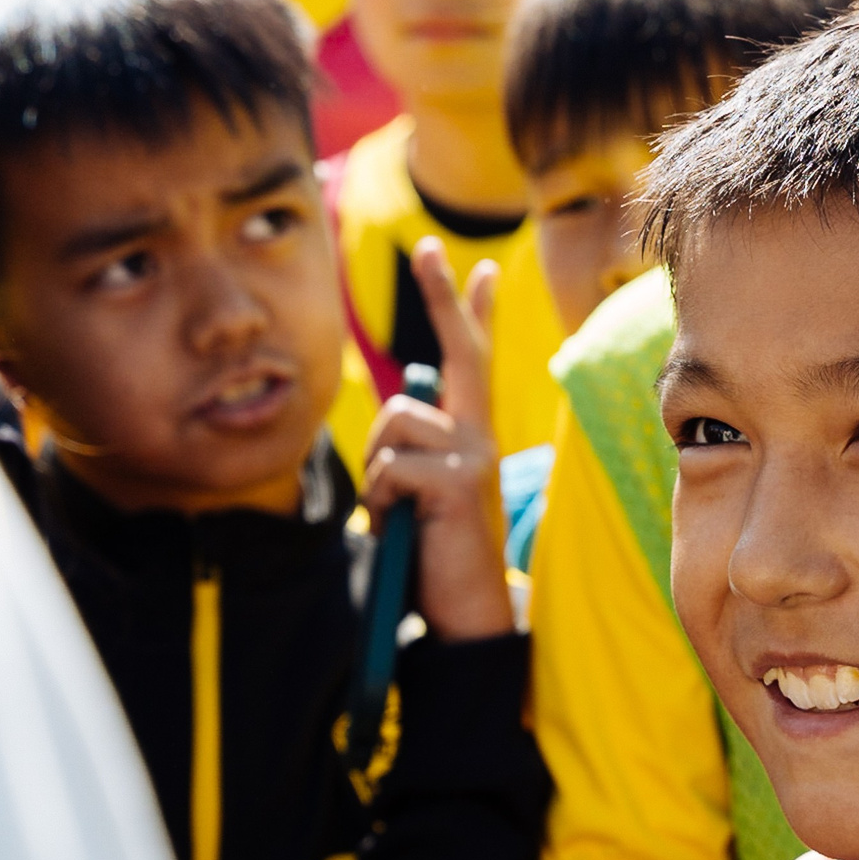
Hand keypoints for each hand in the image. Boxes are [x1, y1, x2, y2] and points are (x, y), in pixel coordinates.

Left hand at [363, 238, 513, 643]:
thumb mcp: (416, 494)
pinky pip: (391, 469)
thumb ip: (408, 454)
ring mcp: (475, 455)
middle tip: (429, 247)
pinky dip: (381, 502)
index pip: (470, 361)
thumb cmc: (433, 554)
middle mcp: (480, 435)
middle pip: (460, 351)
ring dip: (378, 472)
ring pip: (396, 423)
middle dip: (443, 297)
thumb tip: (395, 424)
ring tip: (397, 512)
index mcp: (468, 435)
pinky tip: (403, 528)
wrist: (465, 612)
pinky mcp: (461, 481)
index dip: (468, 311)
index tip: (475, 267)